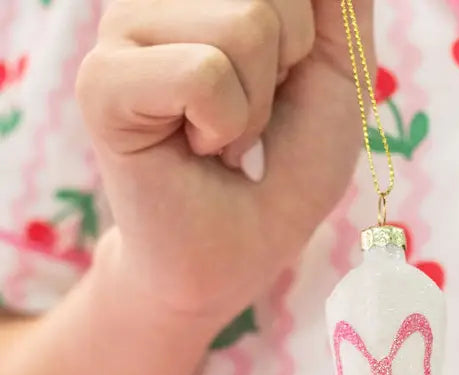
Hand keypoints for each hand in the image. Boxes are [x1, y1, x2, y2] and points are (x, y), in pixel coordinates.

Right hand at [76, 0, 370, 322]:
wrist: (243, 250)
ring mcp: (123, 28)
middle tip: (250, 116)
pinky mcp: (103, 82)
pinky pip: (206, 75)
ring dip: (257, 106)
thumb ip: (338, 4)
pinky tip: (197, 148)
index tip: (283, 83)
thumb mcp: (339, 73)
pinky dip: (226, 127)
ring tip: (222, 135)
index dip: (312, 37)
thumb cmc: (287, 166)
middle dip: (290, 70)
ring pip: (247, 25)